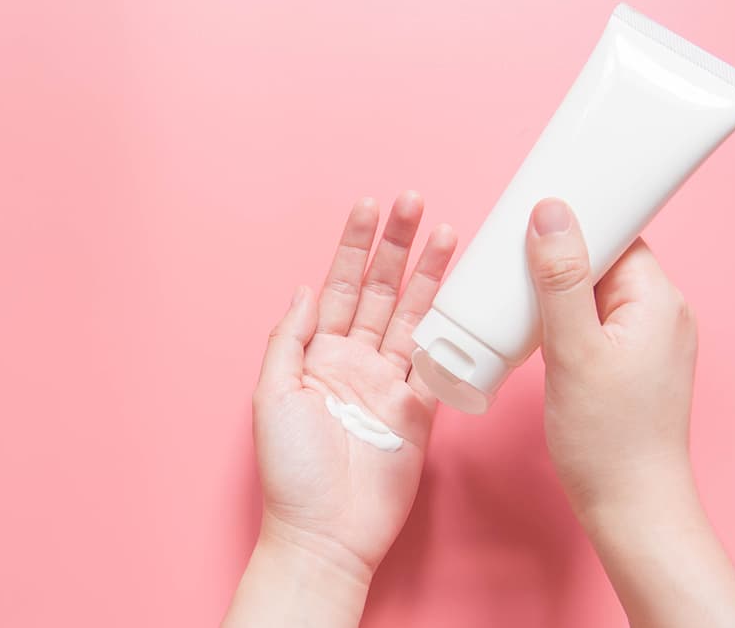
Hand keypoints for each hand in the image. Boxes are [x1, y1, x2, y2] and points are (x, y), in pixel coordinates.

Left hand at [224, 192, 455, 626]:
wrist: (326, 532)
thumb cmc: (290, 470)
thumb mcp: (272, 393)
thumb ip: (290, 338)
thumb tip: (306, 288)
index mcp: (318, 355)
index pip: (340, 286)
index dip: (355, 246)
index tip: (370, 207)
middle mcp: (356, 362)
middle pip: (381, 291)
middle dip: (397, 247)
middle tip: (415, 202)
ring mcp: (390, 384)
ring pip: (414, 317)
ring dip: (429, 276)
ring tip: (448, 233)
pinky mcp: (421, 411)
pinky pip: (439, 363)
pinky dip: (451, 330)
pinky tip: (463, 295)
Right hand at [526, 198, 734, 626]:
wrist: (628, 505)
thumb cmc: (606, 437)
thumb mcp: (573, 350)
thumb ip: (561, 280)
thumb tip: (549, 212)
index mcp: (658, 300)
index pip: (618, 234)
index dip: (576, 220)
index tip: (530, 213)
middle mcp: (661, 314)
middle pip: (604, 258)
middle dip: (556, 254)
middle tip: (506, 255)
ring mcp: (646, 341)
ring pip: (594, 291)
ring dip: (555, 287)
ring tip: (511, 292)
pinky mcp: (628, 364)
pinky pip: (593, 319)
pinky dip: (561, 315)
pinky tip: (531, 327)